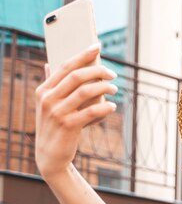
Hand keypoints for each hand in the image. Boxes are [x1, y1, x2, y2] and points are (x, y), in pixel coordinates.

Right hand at [35, 43, 117, 179]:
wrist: (50, 156)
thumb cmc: (56, 127)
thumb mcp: (50, 106)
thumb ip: (53, 86)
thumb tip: (50, 64)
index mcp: (44, 90)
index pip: (65, 66)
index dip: (83, 55)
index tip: (97, 46)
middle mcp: (48, 99)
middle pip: (77, 76)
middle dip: (98, 71)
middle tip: (113, 74)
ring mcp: (57, 112)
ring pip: (86, 92)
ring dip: (104, 88)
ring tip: (115, 89)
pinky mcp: (69, 126)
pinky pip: (91, 111)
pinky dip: (105, 107)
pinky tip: (112, 107)